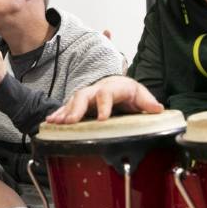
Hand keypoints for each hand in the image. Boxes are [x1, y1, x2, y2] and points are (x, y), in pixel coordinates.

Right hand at [46, 76, 162, 123]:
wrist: (118, 84)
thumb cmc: (128, 91)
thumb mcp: (140, 94)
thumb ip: (147, 102)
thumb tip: (158, 109)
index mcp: (113, 87)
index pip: (107, 94)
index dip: (104, 106)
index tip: (101, 119)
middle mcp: (96, 89)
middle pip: (84, 96)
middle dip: (76, 109)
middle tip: (70, 122)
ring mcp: (87, 95)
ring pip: (72, 101)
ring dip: (63, 112)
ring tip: (54, 122)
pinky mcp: (80, 103)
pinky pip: (67, 107)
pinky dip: (58, 114)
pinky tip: (49, 122)